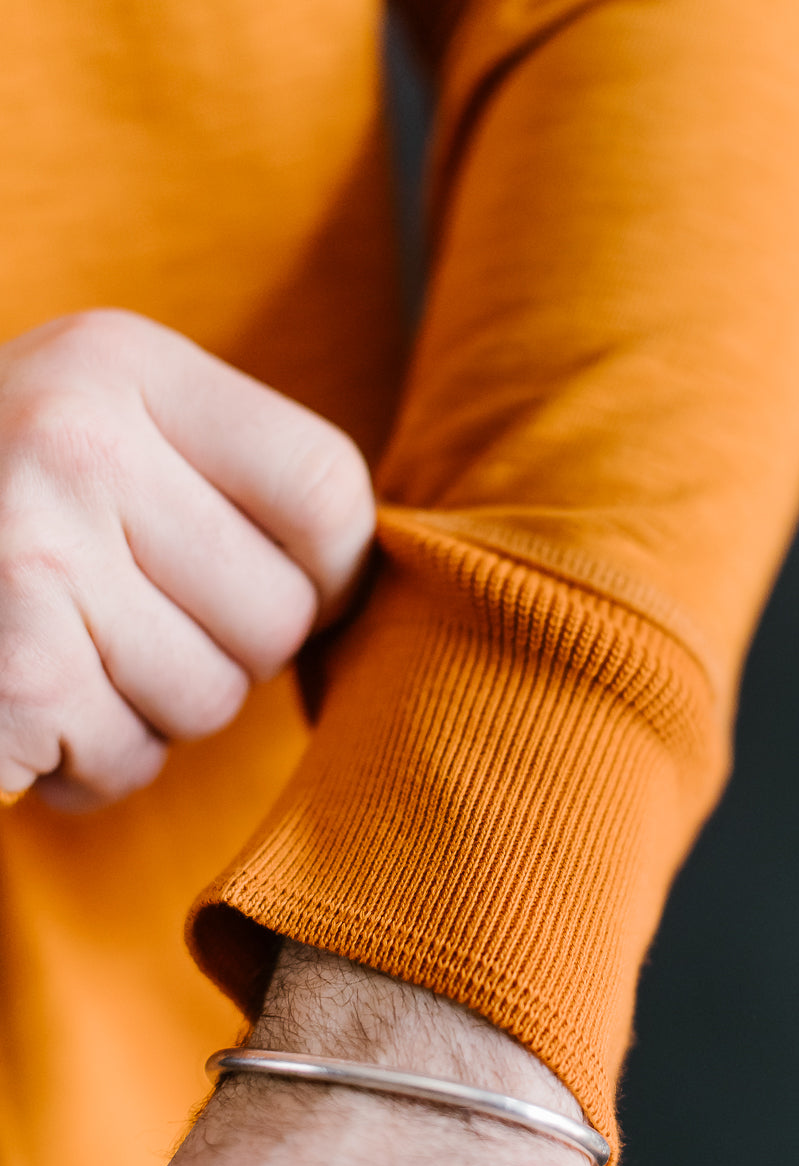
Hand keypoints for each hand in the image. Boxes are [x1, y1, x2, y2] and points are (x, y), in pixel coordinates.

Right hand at [0, 309, 374, 809]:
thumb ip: (218, 482)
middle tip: (127, 632)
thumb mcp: (94, 435)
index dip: (332, 570)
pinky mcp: (10, 672)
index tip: (293, 594)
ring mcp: (30, 554)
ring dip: (150, 717)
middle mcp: (75, 440)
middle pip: (280, 616)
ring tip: (63, 663)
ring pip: (211, 703)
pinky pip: (125, 764)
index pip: (329, 489)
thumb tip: (367, 582)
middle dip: (224, 657)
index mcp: (119, 363)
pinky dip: (83, 771)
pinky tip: (22, 715)